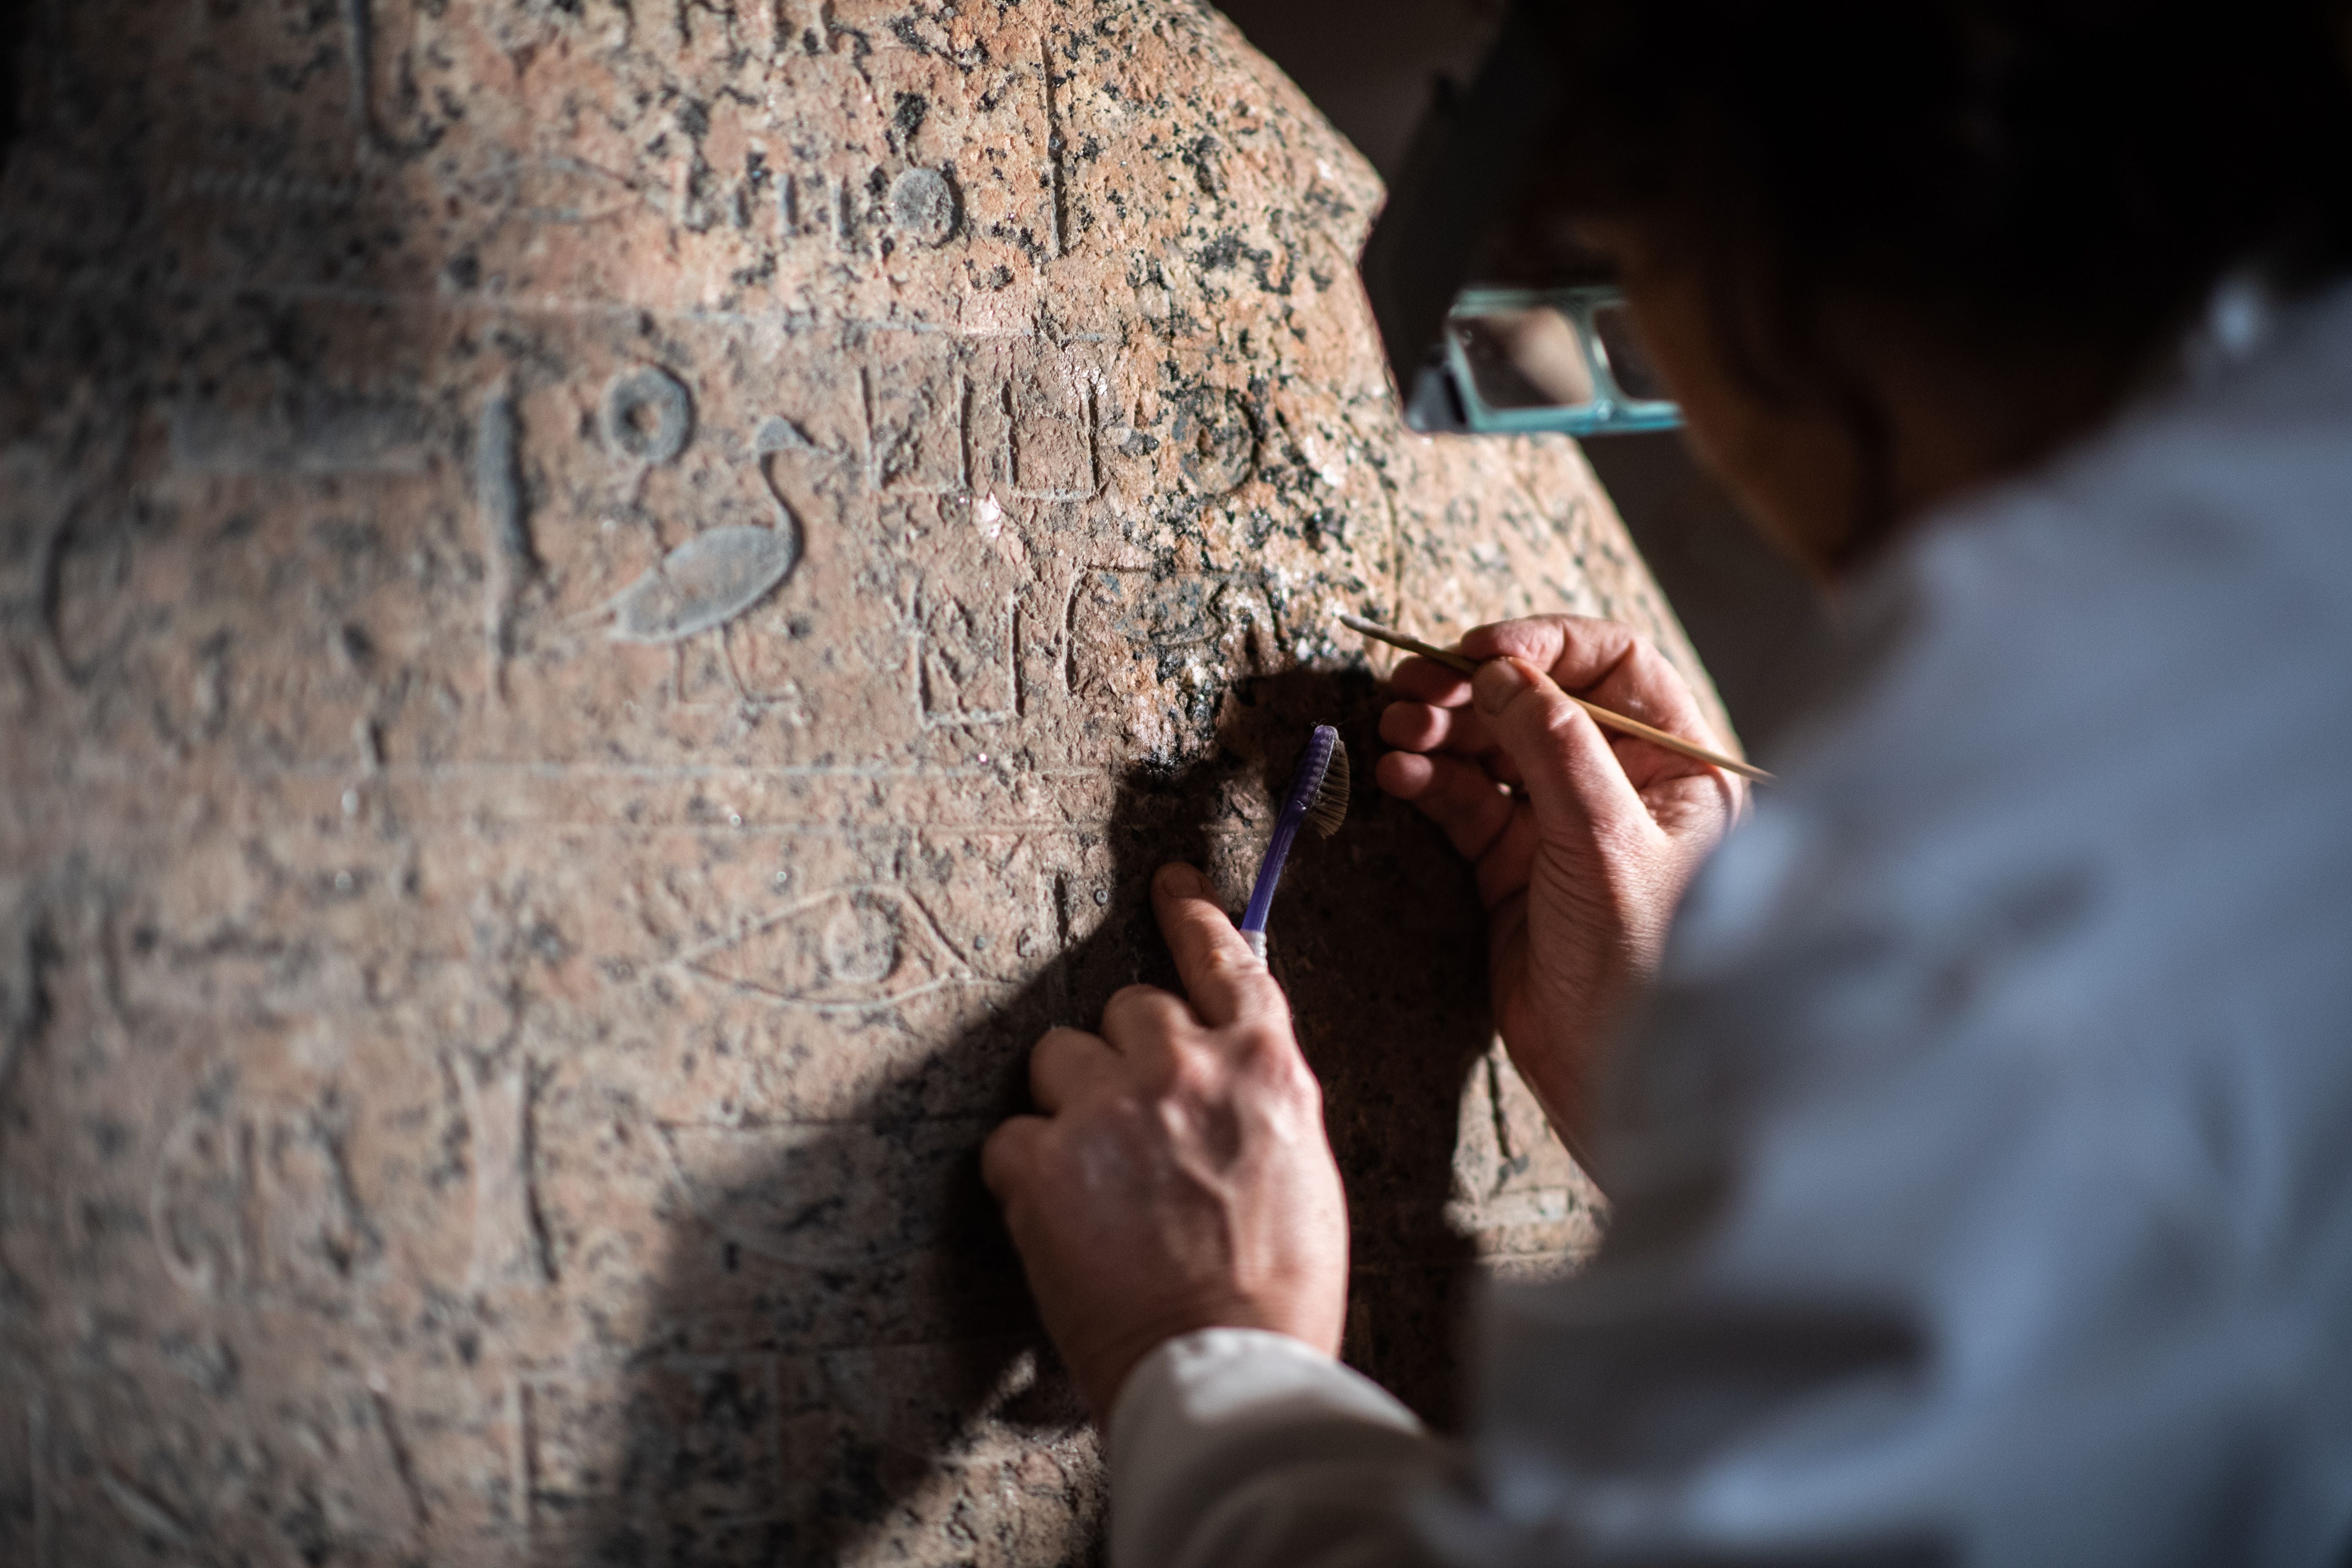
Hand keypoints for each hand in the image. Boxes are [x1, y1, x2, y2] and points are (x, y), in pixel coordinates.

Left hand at [982, 863, 1348, 1420]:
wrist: (1224, 1363)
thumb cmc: (1278, 1290)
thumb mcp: (1303, 1168)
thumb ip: (1259, 1101)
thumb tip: (1229, 1077)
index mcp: (1263, 1067)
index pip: (1224, 959)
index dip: (1191, 915)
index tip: (1168, 884)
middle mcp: (1184, 1069)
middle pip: (1129, 1007)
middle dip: (1124, 1053)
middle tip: (1131, 1121)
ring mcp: (1108, 1111)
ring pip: (1058, 1056)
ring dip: (1068, 1102)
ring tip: (1093, 1175)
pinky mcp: (1043, 1163)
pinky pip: (1011, 1137)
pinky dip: (1024, 1174)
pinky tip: (1057, 1219)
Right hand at [1375, 617, 1743, 1152]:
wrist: (1615, 1076)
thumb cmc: (1644, 965)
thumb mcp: (1607, 841)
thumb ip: (1556, 748)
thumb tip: (1503, 672)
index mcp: (1677, 766)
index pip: (1614, 665)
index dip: (1545, 645)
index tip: (1479, 650)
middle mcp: (1622, 785)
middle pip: (1539, 700)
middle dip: (1471, 688)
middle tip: (1413, 688)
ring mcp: (1563, 825)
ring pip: (1492, 749)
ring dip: (1440, 731)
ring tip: (1397, 730)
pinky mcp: (1514, 867)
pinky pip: (1465, 803)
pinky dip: (1428, 782)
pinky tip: (1399, 774)